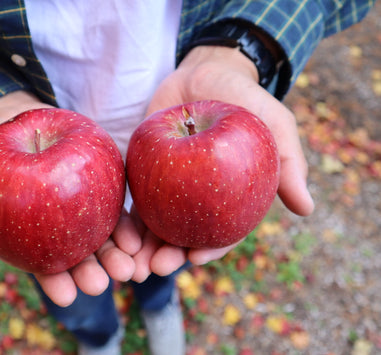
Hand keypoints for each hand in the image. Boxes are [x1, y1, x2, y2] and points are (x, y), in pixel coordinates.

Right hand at [0, 91, 140, 305]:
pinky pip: (116, 206)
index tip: (66, 297)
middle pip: (80, 256)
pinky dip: (125, 224)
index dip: (54, 283)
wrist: (12, 117)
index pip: (45, 266)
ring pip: (103, 237)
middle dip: (92, 274)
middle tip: (101, 284)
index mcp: (33, 237)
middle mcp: (61, 227)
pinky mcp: (100, 183)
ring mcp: (83, 207)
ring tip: (128, 269)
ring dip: (116, 255)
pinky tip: (134, 239)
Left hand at [131, 46, 313, 280]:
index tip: (194, 258)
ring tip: (129, 263)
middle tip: (153, 268)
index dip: (209, 248)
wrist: (206, 72)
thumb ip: (289, 163)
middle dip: (168, 256)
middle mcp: (199, 199)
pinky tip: (115, 233)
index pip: (222, 231)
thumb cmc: (246, 100)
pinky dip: (124, 217)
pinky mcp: (145, 170)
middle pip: (182, 235)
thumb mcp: (275, 125)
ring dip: (141, 247)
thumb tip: (307, 209)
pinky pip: (132, 197)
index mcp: (231, 198)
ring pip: (154, 224)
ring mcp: (169, 187)